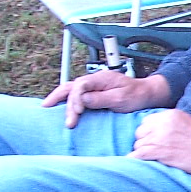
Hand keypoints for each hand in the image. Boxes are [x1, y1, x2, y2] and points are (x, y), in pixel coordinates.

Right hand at [41, 70, 169, 128]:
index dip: (76, 99)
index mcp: (100, 79)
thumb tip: (83, 100)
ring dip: (58, 99)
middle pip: (71, 86)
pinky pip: (76, 95)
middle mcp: (94, 80)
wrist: (145, 94)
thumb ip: (101, 99)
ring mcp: (93, 86)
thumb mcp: (121, 99)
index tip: (78, 113)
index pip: (81, 85)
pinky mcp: (93, 93)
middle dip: (60, 99)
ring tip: (45, 108)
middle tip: (51, 112)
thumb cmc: (136, 96)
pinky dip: (65, 100)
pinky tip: (57, 107)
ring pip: (70, 90)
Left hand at [129, 109, 190, 176]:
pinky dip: (137, 160)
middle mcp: (163, 123)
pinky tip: (142, 163)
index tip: (156, 141)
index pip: (146, 121)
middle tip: (156, 151)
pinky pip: (138, 154)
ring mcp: (160, 137)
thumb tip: (152, 131)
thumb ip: (169, 124)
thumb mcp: (186, 123)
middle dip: (145, 142)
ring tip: (155, 159)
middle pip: (140, 132)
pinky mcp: (159, 151)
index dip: (150, 132)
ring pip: (138, 144)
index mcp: (170, 115)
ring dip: (144, 153)